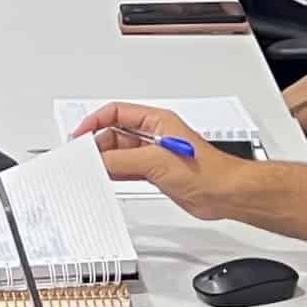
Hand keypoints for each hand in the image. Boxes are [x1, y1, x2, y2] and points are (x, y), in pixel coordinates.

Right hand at [69, 101, 236, 219]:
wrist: (225, 194)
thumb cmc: (208, 171)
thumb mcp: (157, 160)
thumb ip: (123, 159)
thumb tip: (99, 159)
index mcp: (156, 120)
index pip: (116, 112)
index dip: (95, 121)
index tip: (81, 134)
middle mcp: (153, 135)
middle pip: (114, 133)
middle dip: (98, 143)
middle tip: (85, 157)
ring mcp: (153, 154)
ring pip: (119, 152)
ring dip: (105, 160)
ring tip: (92, 169)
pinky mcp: (154, 172)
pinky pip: (126, 168)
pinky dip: (114, 173)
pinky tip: (106, 178)